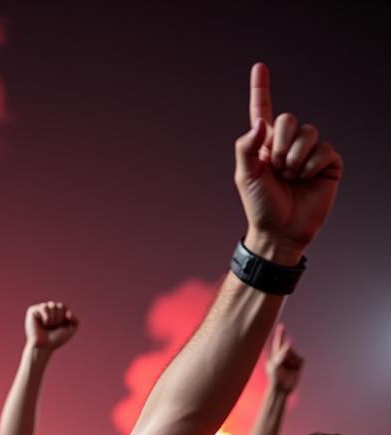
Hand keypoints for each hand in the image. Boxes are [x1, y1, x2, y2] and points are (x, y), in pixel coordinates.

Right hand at [25, 301, 78, 352]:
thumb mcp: (70, 330)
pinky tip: (43, 324)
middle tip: (53, 327)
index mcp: (56, 312)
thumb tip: (68, 313)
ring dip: (52, 319)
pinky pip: (43, 307)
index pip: (64, 307)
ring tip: (47, 326)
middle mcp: (48, 309)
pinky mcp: (32, 311)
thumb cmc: (55, 339)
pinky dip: (45, 317)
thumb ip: (75, 320)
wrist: (43, 346)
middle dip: (59, 318)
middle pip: (59, 305)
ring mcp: (40, 309)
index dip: (64, 317)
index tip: (60, 327)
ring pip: (52, 305)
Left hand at [234, 64, 341, 261]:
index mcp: (263, 146)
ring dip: (295, 157)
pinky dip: (312, 164)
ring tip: (290, 177)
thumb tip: (260, 123)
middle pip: (289, 119)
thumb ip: (247, 148)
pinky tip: (306, 178)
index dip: (261, 89)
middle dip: (281, 143)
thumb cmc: (260, 207)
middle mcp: (286, 145)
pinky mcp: (326, 163)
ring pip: (308, 133)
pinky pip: (323, 148)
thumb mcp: (245, 178)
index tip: (259, 66)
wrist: (280, 231)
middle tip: (277, 169)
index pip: (262, 111)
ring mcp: (307, 153)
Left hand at [265, 323, 303, 393]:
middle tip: (282, 363)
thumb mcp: (276, 364)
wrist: (283, 388)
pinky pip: (300, 358)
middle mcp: (284, 355)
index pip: (278, 342)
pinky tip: (294, 369)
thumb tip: (289, 342)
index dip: (280, 334)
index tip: (282, 325)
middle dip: (287, 352)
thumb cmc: (275, 377)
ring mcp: (292, 359)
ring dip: (291, 360)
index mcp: (275, 355)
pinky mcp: (299, 363)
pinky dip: (297, 362)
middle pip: (287, 347)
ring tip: (288, 369)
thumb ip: (282, 353)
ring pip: (294, 353)